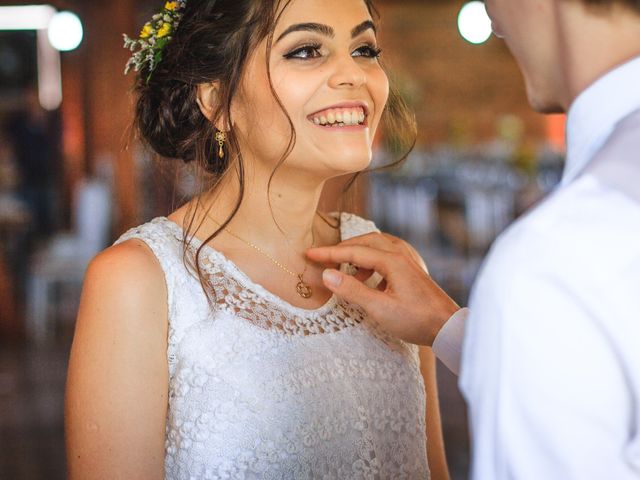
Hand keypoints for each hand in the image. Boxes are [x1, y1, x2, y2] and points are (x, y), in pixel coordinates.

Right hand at [306, 233, 459, 345]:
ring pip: (378, 246)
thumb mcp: (379, 308)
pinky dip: (372, 261)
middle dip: (343, 249)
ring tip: (346, 271)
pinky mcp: (413, 269)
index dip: (329, 253)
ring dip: (358, 253)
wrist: (449, 327)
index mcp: (392, 261)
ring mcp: (409, 260)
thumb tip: (327, 274)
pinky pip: (388, 254)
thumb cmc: (416, 320)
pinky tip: (368, 278)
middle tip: (324, 259)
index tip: (309, 254)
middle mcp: (401, 254)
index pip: (353, 251)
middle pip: (366, 241)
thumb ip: (352, 290)